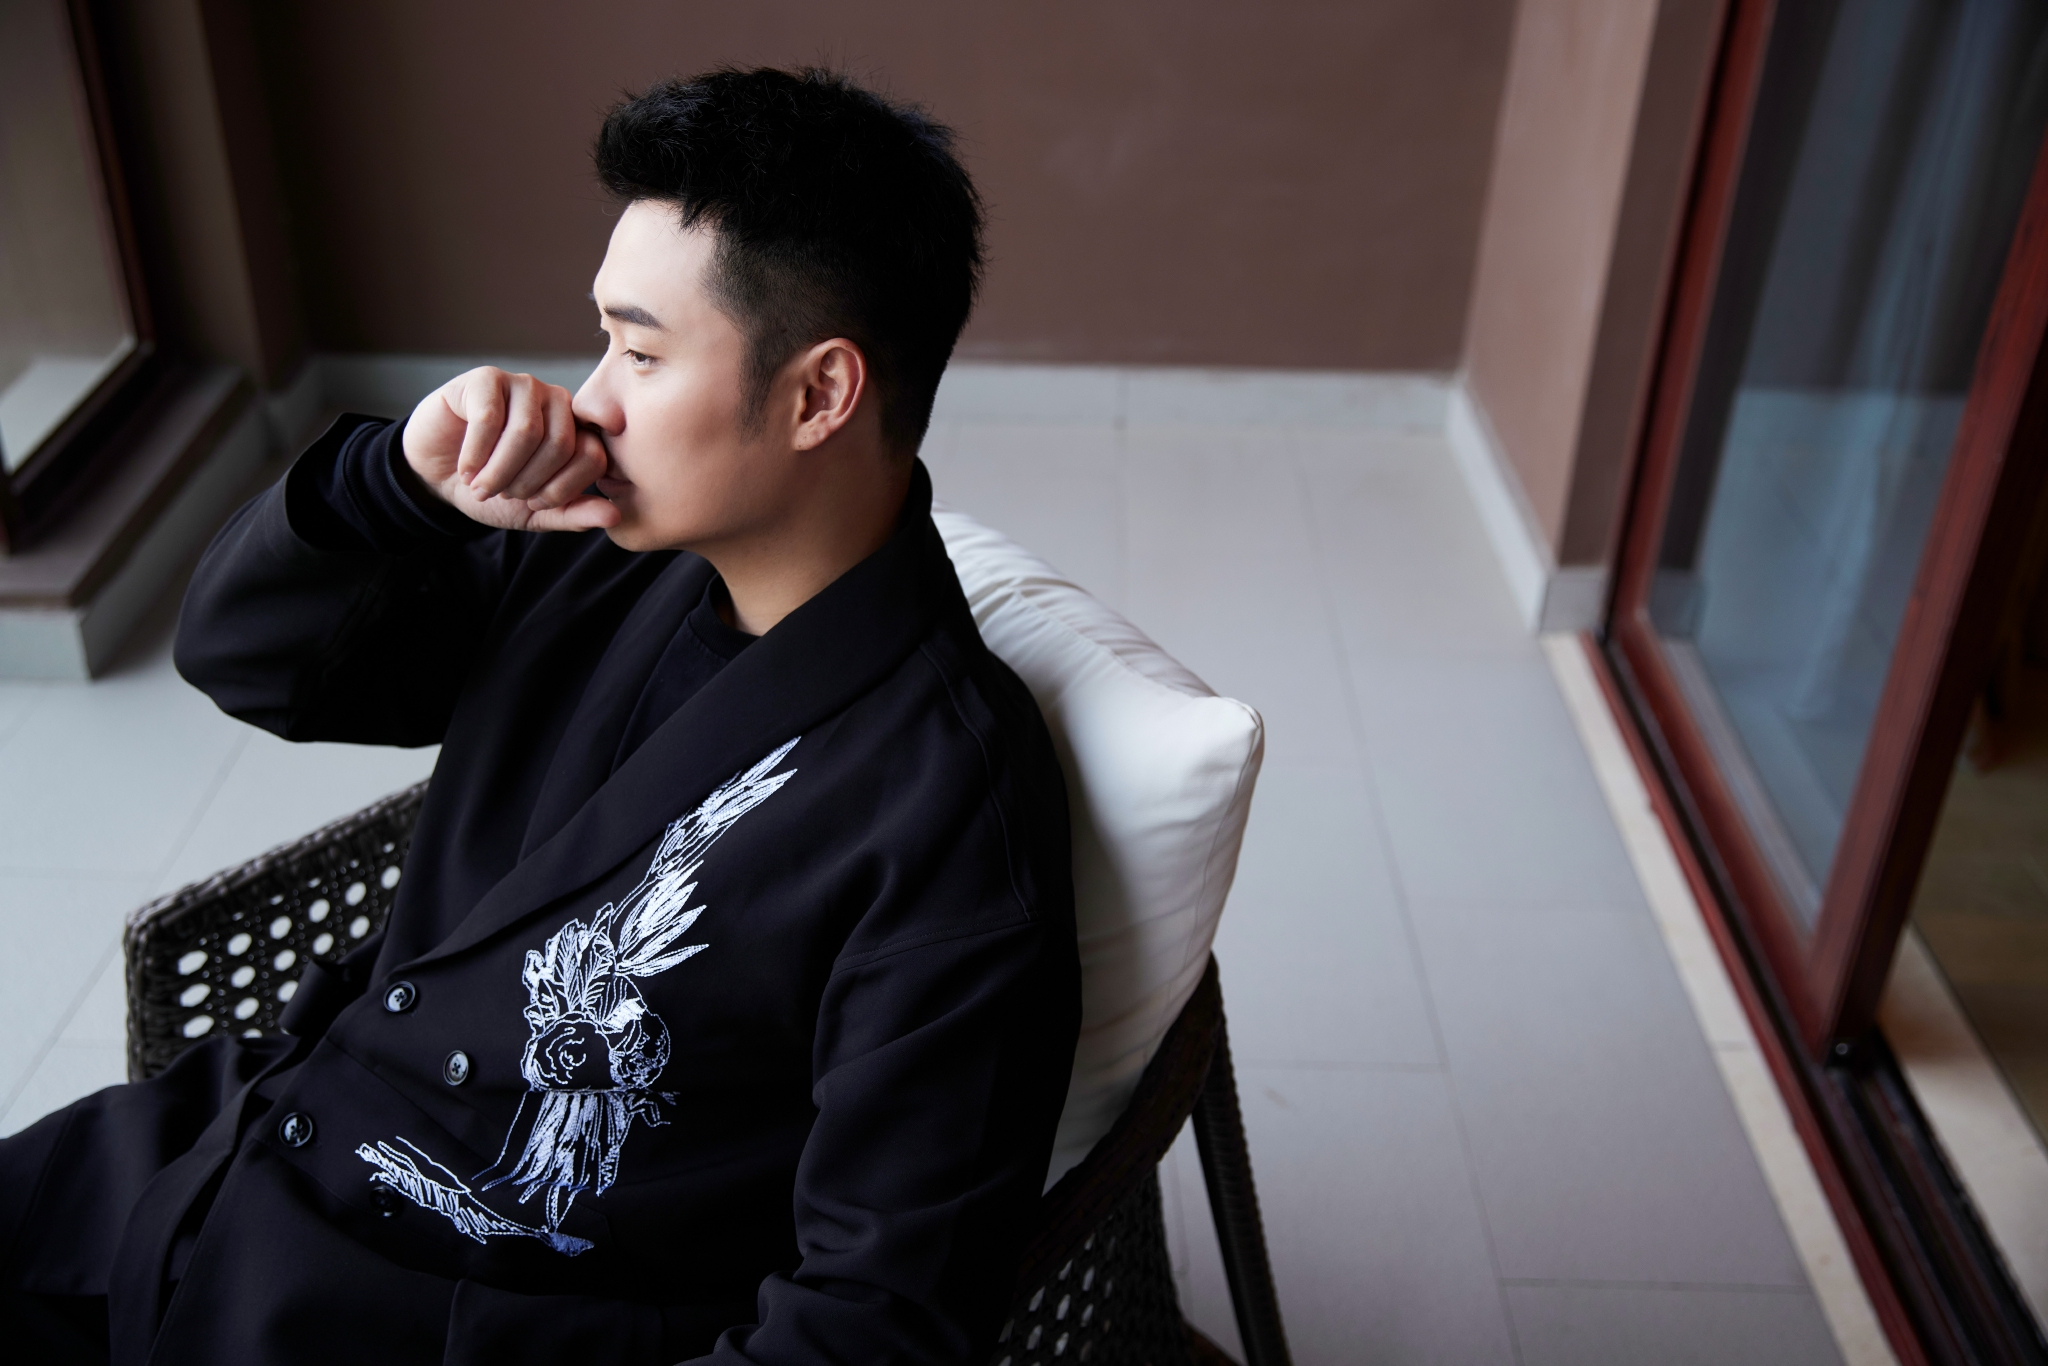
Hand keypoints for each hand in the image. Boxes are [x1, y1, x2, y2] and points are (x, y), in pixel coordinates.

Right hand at [401, 367, 619, 531]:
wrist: (439, 474)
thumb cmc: (493, 489)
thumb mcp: (536, 513)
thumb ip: (574, 514)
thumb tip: (614, 517)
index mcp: (578, 431)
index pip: (593, 458)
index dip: (560, 491)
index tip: (533, 503)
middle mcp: (557, 401)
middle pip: (560, 444)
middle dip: (527, 483)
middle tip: (502, 494)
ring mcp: (523, 385)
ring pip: (526, 431)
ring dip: (499, 471)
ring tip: (482, 486)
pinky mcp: (487, 379)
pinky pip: (489, 418)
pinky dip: (475, 454)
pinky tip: (465, 469)